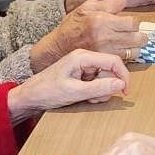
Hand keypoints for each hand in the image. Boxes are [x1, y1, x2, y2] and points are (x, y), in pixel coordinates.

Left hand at [7, 49, 129, 122]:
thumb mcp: (74, 92)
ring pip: (105, 77)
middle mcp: (84, 58)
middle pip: (110, 70)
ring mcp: (83, 66)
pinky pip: (97, 81)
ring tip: (87, 98)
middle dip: (108, 86)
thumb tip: (121, 85)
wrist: (29, 97)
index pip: (113, 61)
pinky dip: (95, 91)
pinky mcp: (81, 74)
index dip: (123, 76)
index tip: (125, 91)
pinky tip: (84, 97)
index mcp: (83, 56)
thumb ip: (99, 88)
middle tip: (95, 98)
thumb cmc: (46, 91)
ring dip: (101, 91)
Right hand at [31, 0, 142, 70]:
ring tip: (129, 42)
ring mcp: (106, 52)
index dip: (134, 22)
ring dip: (135, 46)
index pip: (132, 23)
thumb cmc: (72, 26)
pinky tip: (122, 50)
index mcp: (102, 21)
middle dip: (139, 35)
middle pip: (138, 38)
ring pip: (135, 51)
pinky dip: (128, 56)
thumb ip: (107, 3)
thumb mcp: (86, 7)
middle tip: (134, 33)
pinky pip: (125, 60)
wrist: (58, 46)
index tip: (129, 22)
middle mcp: (105, 38)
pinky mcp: (105, 62)